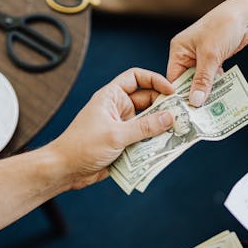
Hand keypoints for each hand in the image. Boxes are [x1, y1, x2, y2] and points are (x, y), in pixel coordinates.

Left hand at [46, 68, 174, 189]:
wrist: (65, 170)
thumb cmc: (82, 146)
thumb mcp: (116, 134)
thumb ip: (145, 127)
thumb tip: (170, 118)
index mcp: (111, 97)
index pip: (136, 78)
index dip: (155, 80)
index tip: (171, 91)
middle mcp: (118, 109)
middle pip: (147, 101)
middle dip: (164, 107)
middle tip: (182, 114)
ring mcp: (122, 126)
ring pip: (148, 122)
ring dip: (161, 126)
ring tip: (180, 131)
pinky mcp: (125, 143)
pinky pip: (144, 139)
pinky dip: (155, 142)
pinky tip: (168, 146)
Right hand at [167, 0, 247, 106]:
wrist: (245, 15)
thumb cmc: (223, 27)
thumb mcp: (210, 55)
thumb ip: (202, 80)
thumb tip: (195, 101)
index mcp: (178, 50)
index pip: (173, 78)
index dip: (178, 95)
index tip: (183, 112)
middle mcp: (186, 54)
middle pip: (186, 82)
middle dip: (193, 96)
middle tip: (198, 115)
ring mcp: (200, 57)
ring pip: (200, 81)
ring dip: (206, 92)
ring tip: (210, 110)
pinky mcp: (213, 60)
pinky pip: (211, 77)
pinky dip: (215, 85)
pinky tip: (220, 98)